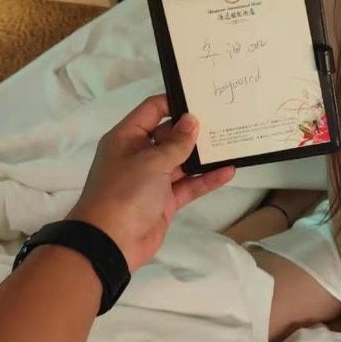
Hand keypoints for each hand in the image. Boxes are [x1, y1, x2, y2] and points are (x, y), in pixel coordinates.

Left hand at [66, 94, 234, 272]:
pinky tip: (228, 171)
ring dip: (203, 155)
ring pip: (182, 161)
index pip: (152, 109)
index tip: (202, 99)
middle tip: (224, 118)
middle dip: (194, 129)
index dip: (175, 102)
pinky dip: (206, 179)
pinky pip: (188, 185)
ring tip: (231, 142)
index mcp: (128, 138)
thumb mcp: (151, 162)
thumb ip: (176, 142)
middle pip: (170, 134)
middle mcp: (139, 154)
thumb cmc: (125, 192)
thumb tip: (192, 121)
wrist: (110, 242)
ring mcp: (153, 179)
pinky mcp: (165, 200)